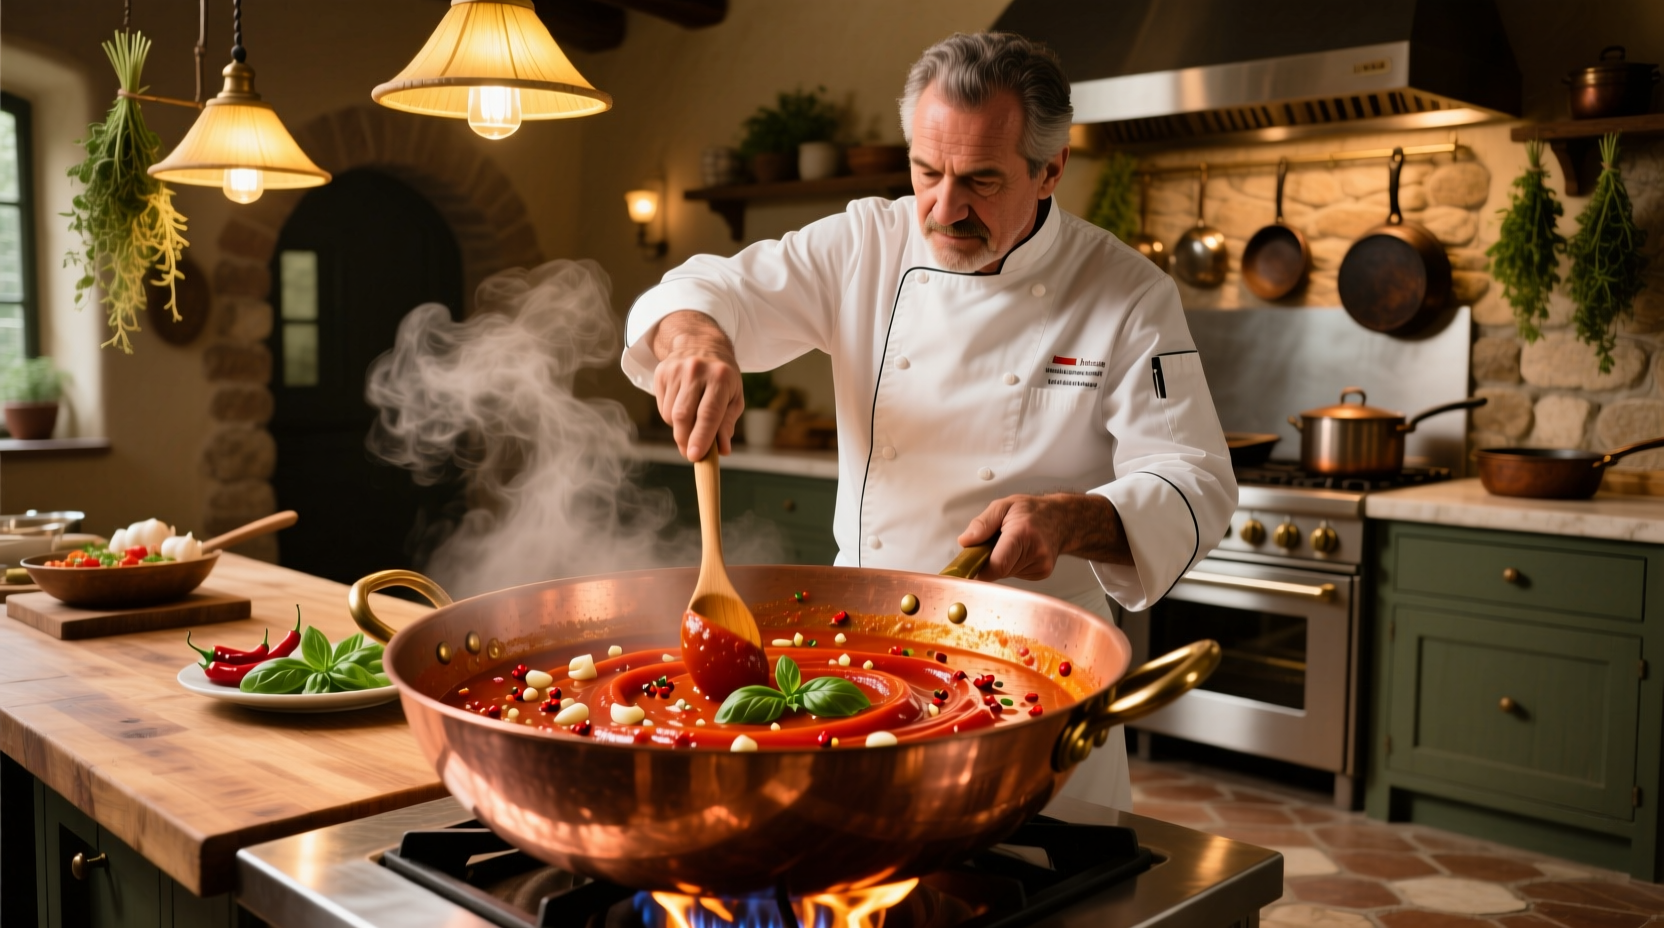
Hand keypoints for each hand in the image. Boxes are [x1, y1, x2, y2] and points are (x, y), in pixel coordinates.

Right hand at [650, 311, 743, 460]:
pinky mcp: (661, 372)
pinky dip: (671, 417)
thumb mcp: (734, 397)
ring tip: (692, 422)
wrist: (700, 343)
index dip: (701, 438)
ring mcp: (676, 370)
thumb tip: (722, 450)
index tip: (694, 457)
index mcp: (720, 377)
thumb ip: (727, 424)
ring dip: (680, 428)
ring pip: (671, 415)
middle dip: (685, 440)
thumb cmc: (722, 377)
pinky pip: (662, 407)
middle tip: (690, 453)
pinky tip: (682, 406)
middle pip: (683, 416)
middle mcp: (696, 371)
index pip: (708, 413)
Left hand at [957, 493, 1131, 581]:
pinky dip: (1012, 565)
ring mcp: (1041, 565)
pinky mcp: (1042, 573)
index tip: (967, 570)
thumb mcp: (1003, 506)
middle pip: (998, 570)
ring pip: (1006, 574)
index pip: (997, 565)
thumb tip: (965, 542)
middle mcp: (1035, 552)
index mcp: (1023, 533)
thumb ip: (982, 524)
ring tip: (1010, 544)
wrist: (1061, 518)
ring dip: (1001, 562)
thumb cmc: (1032, 511)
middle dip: (989, 560)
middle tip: (992, 544)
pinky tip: (1020, 552)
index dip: (979, 571)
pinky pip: (1015, 574)